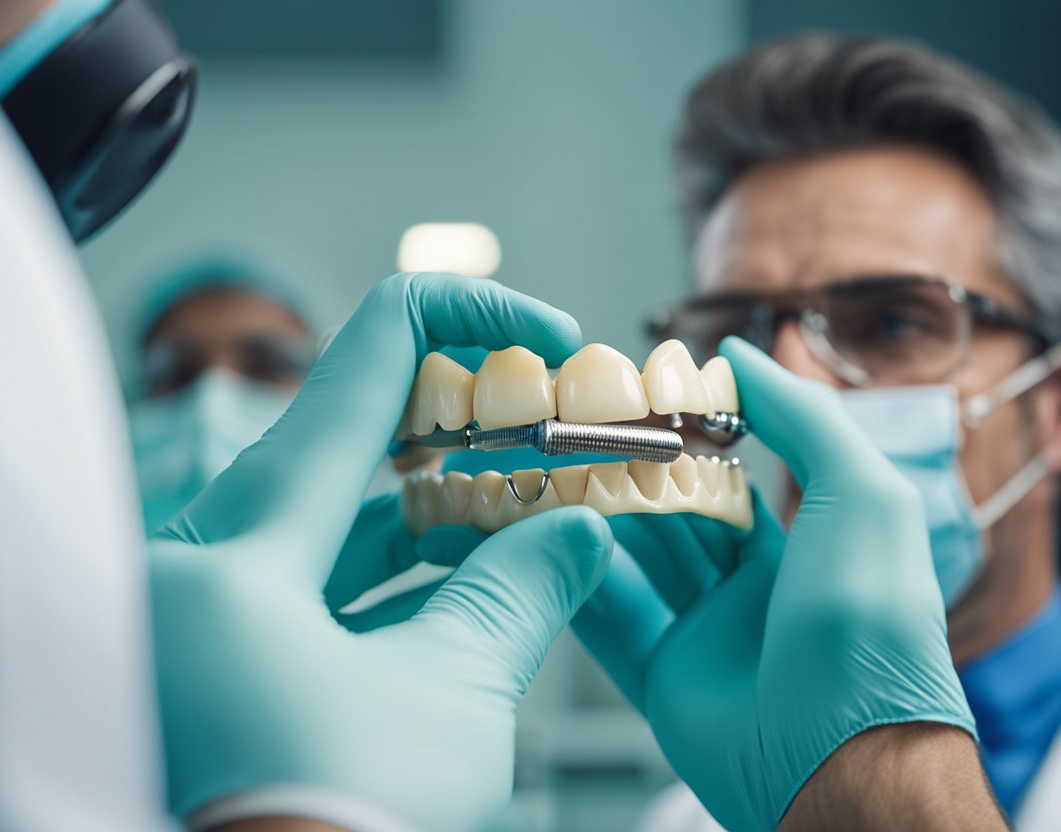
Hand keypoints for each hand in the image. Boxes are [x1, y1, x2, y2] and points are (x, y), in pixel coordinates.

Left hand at [150, 273, 614, 830]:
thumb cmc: (323, 829)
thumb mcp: (450, 701)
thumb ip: (522, 591)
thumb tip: (582, 527)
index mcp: (238, 546)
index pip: (360, 364)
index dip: (465, 321)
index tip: (542, 329)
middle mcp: (194, 561)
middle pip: (341, 438)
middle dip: (456, 427)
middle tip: (540, 420)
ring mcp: (197, 612)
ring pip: (327, 519)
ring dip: (430, 509)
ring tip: (526, 504)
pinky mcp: (214, 659)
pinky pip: (305, 582)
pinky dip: (388, 573)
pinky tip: (464, 575)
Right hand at [574, 337, 975, 831]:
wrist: (838, 754)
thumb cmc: (865, 618)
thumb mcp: (859, 492)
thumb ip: (802, 415)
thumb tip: (738, 354)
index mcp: (803, 546)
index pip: (727, 475)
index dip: (679, 437)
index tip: (627, 400)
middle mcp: (751, 590)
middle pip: (670, 515)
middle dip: (623, 476)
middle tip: (568, 434)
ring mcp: (704, 635)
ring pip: (632, 562)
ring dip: (589, 520)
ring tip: (543, 476)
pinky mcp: (662, 680)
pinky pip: (607, 620)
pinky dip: (570, 582)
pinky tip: (538, 542)